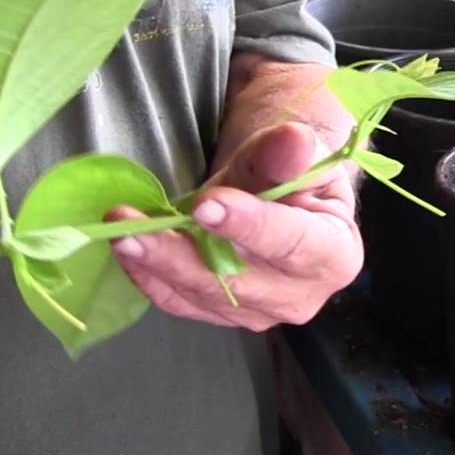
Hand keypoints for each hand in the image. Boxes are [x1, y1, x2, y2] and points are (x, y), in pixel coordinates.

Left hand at [107, 122, 361, 330]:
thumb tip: (293, 141)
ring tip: (120, 233)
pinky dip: (149, 276)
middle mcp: (300, 296)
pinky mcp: (222, 312)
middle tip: (136, 228)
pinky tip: (125, 249)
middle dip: (183, 254)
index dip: (249, 226)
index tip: (207, 205)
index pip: (292, 244)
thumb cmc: (292, 169)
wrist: (279, 188)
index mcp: (334, 255)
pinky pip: (179, 302)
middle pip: (239, 283)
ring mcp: (259, 311)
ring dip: (157, 264)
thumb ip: (285, 153)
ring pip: (202, 295)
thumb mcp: (294, 151)